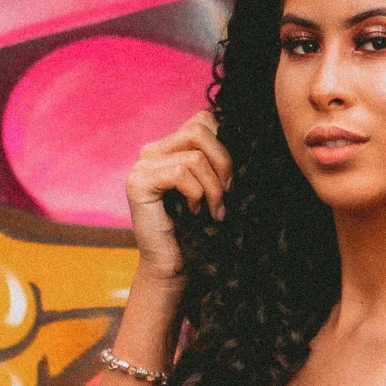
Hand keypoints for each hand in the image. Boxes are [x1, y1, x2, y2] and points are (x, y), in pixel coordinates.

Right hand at [124, 110, 232, 282]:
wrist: (174, 265)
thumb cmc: (198, 228)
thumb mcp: (214, 186)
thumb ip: (219, 160)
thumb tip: (247, 138)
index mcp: (171, 146)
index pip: (203, 120)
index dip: (225, 146)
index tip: (231, 180)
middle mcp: (152, 150)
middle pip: (199, 130)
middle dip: (223, 164)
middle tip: (226, 195)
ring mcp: (142, 165)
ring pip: (194, 155)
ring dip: (213, 187)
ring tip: (212, 210)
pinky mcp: (138, 182)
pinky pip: (181, 173)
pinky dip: (197, 194)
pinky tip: (194, 212)